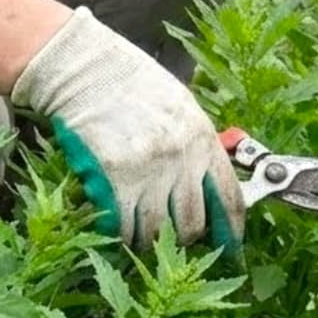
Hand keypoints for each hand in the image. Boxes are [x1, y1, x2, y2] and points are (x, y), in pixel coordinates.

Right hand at [11, 7, 244, 254]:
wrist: (86, 68)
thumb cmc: (130, 82)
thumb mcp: (179, 106)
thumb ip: (195, 144)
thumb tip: (206, 182)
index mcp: (202, 139)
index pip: (229, 199)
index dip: (231, 231)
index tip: (231, 249)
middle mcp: (180, 158)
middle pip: (191, 223)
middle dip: (182, 237)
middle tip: (170, 238)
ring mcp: (147, 171)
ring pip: (155, 231)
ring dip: (147, 240)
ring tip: (139, 234)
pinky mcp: (113, 179)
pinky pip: (122, 225)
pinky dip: (119, 234)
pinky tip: (115, 228)